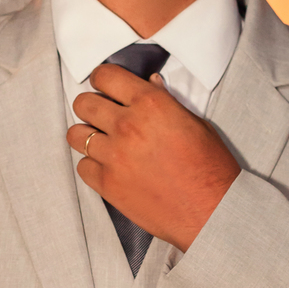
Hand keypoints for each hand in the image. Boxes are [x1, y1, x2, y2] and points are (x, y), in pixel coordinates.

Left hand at [67, 64, 239, 251]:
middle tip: (102, 115)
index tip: (104, 86)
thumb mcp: (195, 123)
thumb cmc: (210, 168)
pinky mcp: (108, 185)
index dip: (102, 79)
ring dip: (87, 135)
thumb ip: (166, 101)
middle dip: (90, 106)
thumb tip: (150, 84)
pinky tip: (109, 166)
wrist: (212, 212)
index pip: (106, 76)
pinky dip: (92, 165)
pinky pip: (83, 166)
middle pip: (84, 103)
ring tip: (102, 142)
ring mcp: (114, 157)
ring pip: (76, 135)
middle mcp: (127, 126)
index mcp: (150, 104)